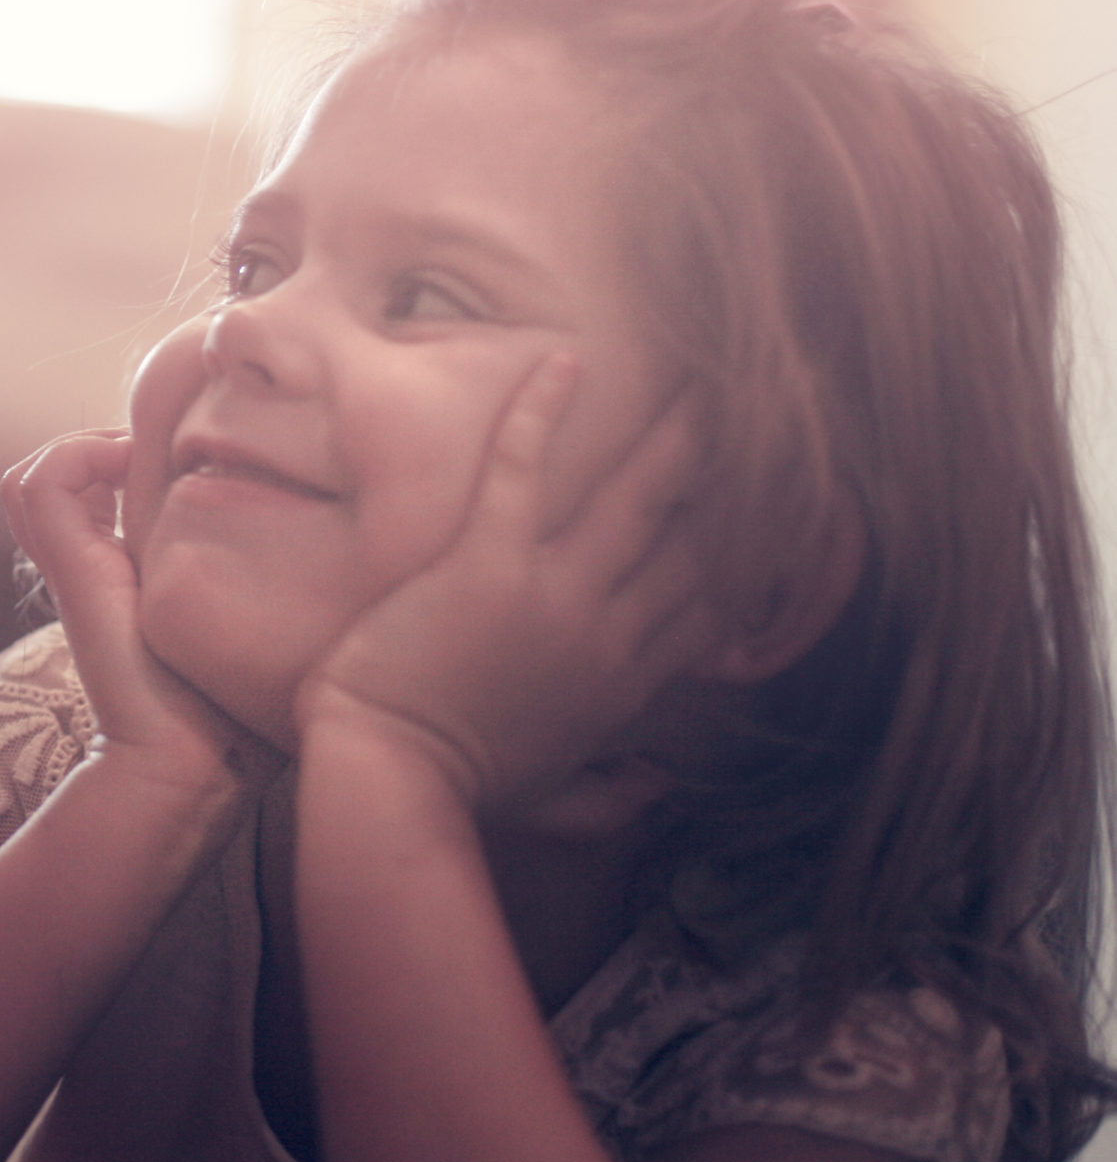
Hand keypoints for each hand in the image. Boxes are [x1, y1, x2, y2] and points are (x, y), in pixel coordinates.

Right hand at [5, 430, 270, 796]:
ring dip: (89, 447)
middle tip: (171, 458)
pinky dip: (78, 455)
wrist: (198, 765)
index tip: (196, 466)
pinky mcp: (72, 570)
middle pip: (57, 479)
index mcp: (121, 577)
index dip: (132, 461)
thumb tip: (291, 525)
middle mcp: (88, 567)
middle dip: (111, 447)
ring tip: (146, 463)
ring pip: (36, 477)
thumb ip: (251, 582)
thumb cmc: (241, 707)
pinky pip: (41, 484)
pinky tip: (135, 471)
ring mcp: (73, 567)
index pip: (90, 492)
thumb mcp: (250, 622)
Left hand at [297, 356, 710, 815]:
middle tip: (755, 422)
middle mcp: (607, 633)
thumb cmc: (456, 788)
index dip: (746, 557)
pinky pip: (522, 469)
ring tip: (700, 383)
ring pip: (633, 498)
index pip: (710, 609)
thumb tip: (657, 791)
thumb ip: (611, 798)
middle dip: (731, 481)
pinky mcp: (485, 562)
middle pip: (693, 543)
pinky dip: (541, 412)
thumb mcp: (552, 802)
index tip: (773, 512)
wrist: (388, 774)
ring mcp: (553, 593)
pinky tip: (563, 359)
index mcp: (625, 686)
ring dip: (671, 436)